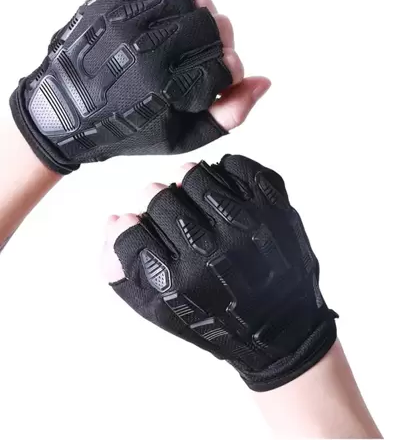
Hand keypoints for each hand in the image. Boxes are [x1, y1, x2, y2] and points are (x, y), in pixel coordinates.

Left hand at [10, 0, 269, 173]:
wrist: (68, 113)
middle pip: (214, 26)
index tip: (219, 78)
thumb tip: (264, 81)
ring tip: (184, 38)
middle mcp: (146, 47)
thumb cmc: (127, 129)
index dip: (230, 72)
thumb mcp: (181, 137)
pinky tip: (167, 18)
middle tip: (203, 57)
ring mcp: (126, 17)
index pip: (226, 63)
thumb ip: (228, 115)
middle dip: (218, 44)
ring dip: (198, 17)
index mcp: (164, 86)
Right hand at [101, 155, 336, 391]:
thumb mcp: (162, 311)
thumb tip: (115, 220)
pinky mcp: (274, 209)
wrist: (279, 329)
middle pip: (158, 198)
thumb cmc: (216, 320)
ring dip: (186, 182)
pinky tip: (223, 189)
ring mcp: (245, 226)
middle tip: (167, 211)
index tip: (137, 226)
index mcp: (178, 282)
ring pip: (194, 174)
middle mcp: (211, 252)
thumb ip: (124, 271)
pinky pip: (237, 165)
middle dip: (155, 202)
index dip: (130, 227)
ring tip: (192, 196)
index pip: (130, 232)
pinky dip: (225, 170)